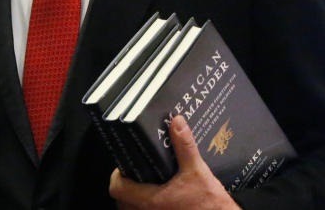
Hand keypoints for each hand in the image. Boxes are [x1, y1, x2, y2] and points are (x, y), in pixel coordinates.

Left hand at [110, 116, 240, 209]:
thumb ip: (184, 146)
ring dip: (135, 196)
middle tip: (138, 170)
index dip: (118, 174)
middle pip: (121, 199)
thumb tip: (177, 123)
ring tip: (149, 181)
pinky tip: (160, 195)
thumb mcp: (197, 170)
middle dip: (127, 184)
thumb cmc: (208, 203)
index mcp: (149, 200)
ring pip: (131, 208)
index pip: (117, 188)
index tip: (126, 164)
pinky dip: (146, 205)